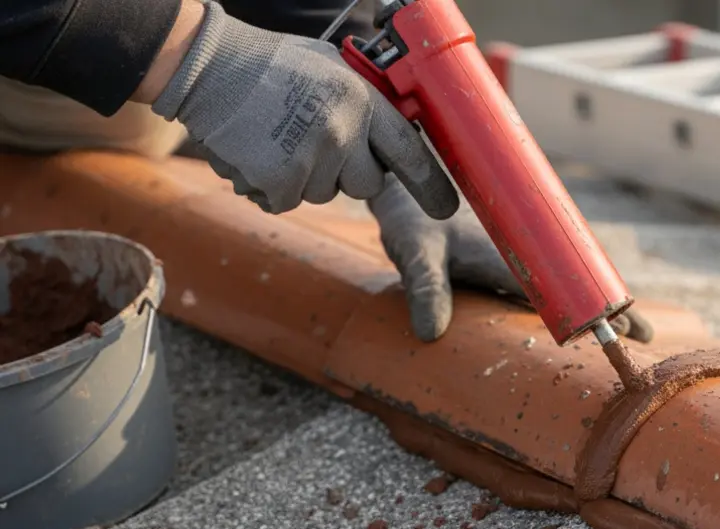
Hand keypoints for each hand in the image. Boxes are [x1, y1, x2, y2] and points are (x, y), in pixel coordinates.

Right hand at [149, 1, 456, 217]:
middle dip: (347, 173)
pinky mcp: (281, 180)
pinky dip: (270, 185)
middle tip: (316, 142)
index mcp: (363, 101)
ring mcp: (313, 158)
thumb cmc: (270, 64)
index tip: (446, 208)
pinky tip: (257, 151)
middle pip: (367, 185)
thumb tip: (394, 130)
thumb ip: (363, 101)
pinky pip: (286, 199)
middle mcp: (344, 132)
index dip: (431, 185)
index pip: (411, 153)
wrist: (208, 67)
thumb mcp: (332, 69)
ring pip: (324, 192)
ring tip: (277, 136)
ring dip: (304, 175)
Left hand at [369, 175, 653, 343]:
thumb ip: (425, 289)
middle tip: (647, 336)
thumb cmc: (410, 222)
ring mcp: (523, 256)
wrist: (404, 187)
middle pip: (580, 285)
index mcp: (513, 254)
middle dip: (613, 308)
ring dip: (599, 303)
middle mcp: (526, 254)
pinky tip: (590, 312)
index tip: (629, 326)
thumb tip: (430, 334)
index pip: (566, 286)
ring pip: (572, 281)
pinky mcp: (513, 256)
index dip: (600, 306)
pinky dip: (577, 293)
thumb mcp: (416, 253)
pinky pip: (553, 278)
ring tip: (635, 330)